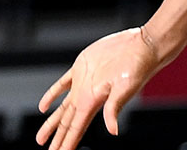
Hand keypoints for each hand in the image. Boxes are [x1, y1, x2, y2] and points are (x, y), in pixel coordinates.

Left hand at [36, 27, 162, 149]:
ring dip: (52, 123)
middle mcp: (86, 95)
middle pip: (67, 123)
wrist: (143, 47)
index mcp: (92, 101)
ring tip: (42, 138)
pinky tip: (45, 105)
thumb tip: (113, 132)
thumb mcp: (125, 88)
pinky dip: (52, 95)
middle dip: (58, 139)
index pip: (75, 128)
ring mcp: (83, 83)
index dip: (66, 143)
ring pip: (62, 108)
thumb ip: (114, 109)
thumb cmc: (138, 66)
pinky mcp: (82, 68)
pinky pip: (62, 85)